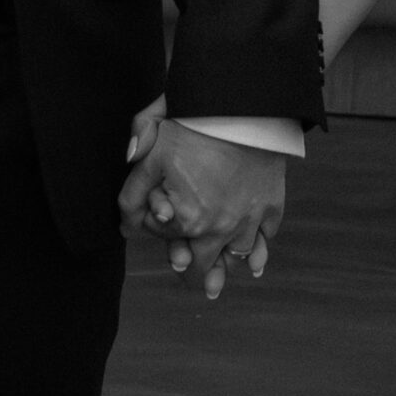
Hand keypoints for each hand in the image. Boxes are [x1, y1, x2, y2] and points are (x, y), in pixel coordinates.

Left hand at [117, 119, 284, 299]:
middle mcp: (220, 230)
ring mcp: (249, 220)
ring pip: (239, 257)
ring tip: (222, 282)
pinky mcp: (272, 205)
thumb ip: (134, 193)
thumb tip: (123, 225)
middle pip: (205, 264)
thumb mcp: (152, 155)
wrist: (243, 109)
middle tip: (203, 286)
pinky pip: (266, 237)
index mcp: (188, 221)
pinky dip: (259, 248)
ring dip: (229, 268)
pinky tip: (255, 260)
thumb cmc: (194, 128)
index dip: (161, 229)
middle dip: (198, 273)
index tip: (162, 220)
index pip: (170, 240)